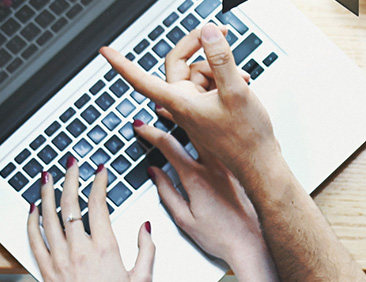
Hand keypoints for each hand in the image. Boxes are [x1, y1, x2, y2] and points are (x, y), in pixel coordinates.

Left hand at [26, 157, 155, 281]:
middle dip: (70, 178)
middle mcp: (79, 250)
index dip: (99, 182)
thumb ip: (146, 250)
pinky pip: (34, 240)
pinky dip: (32, 221)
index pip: (98, 204)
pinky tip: (32, 209)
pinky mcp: (47, 272)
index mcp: (105, 249)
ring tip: (47, 175)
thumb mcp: (143, 281)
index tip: (100, 171)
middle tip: (71, 164)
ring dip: (47, 193)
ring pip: (49, 217)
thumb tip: (144, 227)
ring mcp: (60, 260)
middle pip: (70, 204)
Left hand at [100, 24, 274, 176]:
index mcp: (180, 103)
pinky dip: (224, 79)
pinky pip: (209, 84)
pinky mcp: (206, 109)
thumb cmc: (246, 138)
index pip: (141, 81)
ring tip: (242, 78)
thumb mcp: (236, 91)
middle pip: (179, 64)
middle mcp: (183, 105)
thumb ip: (221, 60)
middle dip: (201, 50)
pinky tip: (242, 83)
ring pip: (199, 72)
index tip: (106, 52)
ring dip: (220, 67)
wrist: (259, 162)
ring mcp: (194, 107)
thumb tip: (207, 33)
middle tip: (220, 34)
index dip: (122, 64)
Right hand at [133, 120, 270, 276]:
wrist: (255, 245)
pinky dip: (216, 130)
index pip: (167, 145)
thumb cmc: (222, 238)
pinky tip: (213, 126)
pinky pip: (227, 142)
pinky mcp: (243, 169)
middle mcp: (214, 166)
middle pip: (191, 128)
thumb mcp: (184, 220)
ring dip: (196, 117)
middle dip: (173, 113)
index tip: (140, 126)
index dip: (150, 132)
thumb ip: (166, 193)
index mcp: (196, 177)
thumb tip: (154, 172)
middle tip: (161, 105)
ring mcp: (231, 165)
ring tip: (185, 109)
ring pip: (212, 131)